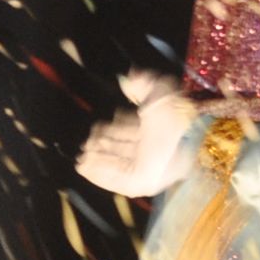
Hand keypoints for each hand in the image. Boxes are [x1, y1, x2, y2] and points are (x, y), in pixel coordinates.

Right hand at [75, 71, 203, 198]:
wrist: (178, 145)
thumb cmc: (170, 119)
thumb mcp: (159, 94)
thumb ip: (145, 83)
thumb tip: (132, 77)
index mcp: (158, 131)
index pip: (132, 130)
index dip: (116, 127)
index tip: (99, 126)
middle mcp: (151, 150)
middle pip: (123, 147)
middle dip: (104, 143)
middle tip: (88, 140)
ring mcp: (144, 168)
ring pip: (116, 162)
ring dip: (97, 158)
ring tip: (82, 153)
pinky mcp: (137, 183)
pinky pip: (113, 180)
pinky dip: (97, 174)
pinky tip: (83, 167)